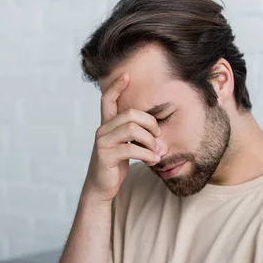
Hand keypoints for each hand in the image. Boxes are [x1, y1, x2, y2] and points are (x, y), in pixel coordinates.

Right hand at [82, 73, 163, 201]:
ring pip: (132, 129)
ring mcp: (103, 142)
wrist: (101, 187)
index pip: (107, 100)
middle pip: (131, 114)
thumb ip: (139, 138)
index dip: (116, 86)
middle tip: (159, 137)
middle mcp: (102, 130)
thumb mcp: (126, 148)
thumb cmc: (116, 166)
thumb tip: (161, 139)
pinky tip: (154, 161)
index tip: (127, 75)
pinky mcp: (106, 156)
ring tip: (157, 152)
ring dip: (150, 141)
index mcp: (107, 125)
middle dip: (151, 124)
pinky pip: (132, 149)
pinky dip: (147, 154)